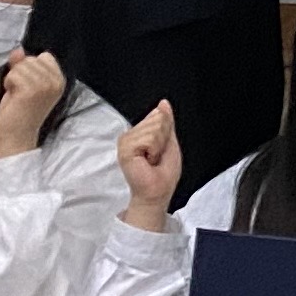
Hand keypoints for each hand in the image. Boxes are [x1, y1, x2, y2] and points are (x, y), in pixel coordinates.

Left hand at [0, 46, 65, 156]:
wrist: (16, 137)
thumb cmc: (20, 113)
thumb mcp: (25, 85)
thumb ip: (24, 66)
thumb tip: (18, 50)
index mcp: (60, 81)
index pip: (44, 56)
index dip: (31, 67)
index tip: (28, 85)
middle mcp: (56, 82)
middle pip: (31, 59)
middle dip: (21, 72)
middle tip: (21, 92)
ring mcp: (44, 86)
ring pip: (21, 66)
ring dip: (13, 78)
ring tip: (16, 94)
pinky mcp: (31, 91)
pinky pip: (14, 74)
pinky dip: (8, 84)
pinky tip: (13, 96)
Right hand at [116, 99, 182, 218]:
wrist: (157, 191)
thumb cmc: (163, 173)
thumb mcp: (169, 141)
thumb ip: (166, 121)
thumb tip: (163, 104)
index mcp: (138, 133)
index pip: (158, 114)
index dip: (166, 132)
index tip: (160, 149)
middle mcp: (129, 135)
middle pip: (157, 119)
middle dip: (163, 138)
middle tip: (156, 155)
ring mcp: (126, 142)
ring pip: (154, 128)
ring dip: (159, 146)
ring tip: (152, 159)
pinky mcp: (125, 149)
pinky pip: (149, 138)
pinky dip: (155, 150)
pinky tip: (148, 160)